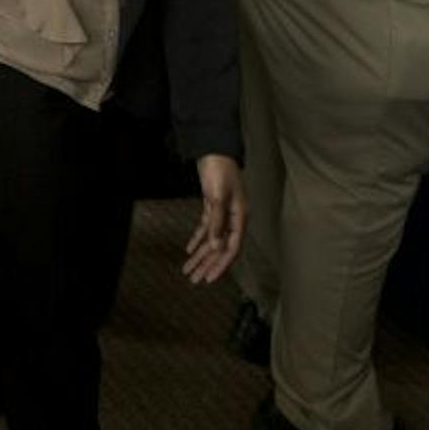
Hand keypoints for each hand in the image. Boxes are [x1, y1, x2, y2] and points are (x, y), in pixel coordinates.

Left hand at [183, 154, 244, 284]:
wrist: (214, 149)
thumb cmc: (220, 170)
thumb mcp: (218, 196)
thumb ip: (217, 222)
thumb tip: (215, 247)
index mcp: (239, 217)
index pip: (232, 248)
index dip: (220, 265)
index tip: (209, 278)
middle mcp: (233, 218)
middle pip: (220, 248)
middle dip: (207, 265)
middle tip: (195, 280)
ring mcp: (223, 213)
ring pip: (212, 240)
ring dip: (200, 255)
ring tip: (188, 270)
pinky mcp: (213, 206)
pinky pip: (206, 228)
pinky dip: (197, 239)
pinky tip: (189, 250)